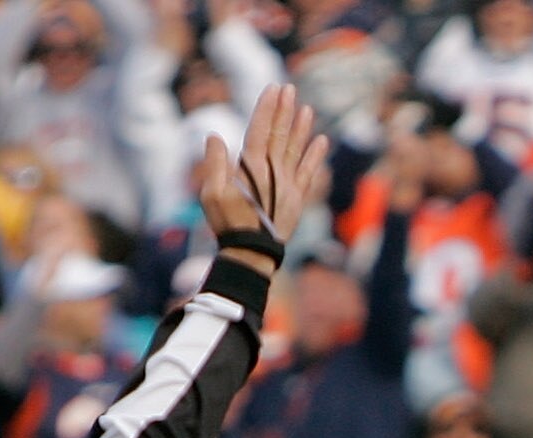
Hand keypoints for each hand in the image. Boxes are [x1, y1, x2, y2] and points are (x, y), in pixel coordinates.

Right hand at [196, 84, 329, 255]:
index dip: (267, 108)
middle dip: (284, 110)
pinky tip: (321, 140)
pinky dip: (315, 156)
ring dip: (301, 128)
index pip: (260, 129)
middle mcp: (273, 171)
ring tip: (307, 109)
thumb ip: (214, 164)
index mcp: (251, 167)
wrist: (252, 253)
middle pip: (279, 134)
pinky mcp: (297, 198)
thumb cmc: (228, 224)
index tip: (273, 89)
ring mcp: (287, 184)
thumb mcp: (211, 194)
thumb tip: (215, 136)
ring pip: (296, 149)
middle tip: (289, 89)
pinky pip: (309, 172)